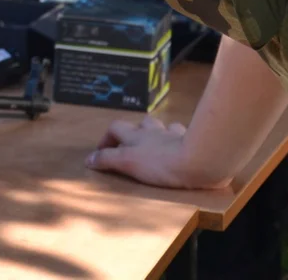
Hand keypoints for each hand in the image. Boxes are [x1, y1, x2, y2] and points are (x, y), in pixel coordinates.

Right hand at [85, 116, 230, 189]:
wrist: (199, 161)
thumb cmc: (160, 164)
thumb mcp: (128, 163)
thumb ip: (108, 160)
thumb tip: (88, 158)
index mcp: (135, 137)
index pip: (115, 128)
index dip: (107, 138)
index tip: (102, 151)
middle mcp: (152, 132)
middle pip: (140, 123)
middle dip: (133, 132)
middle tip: (130, 147)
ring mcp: (173, 135)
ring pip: (162, 127)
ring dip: (156, 133)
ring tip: (156, 143)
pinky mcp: (192, 141)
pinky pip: (184, 134)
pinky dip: (180, 138)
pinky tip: (182, 144)